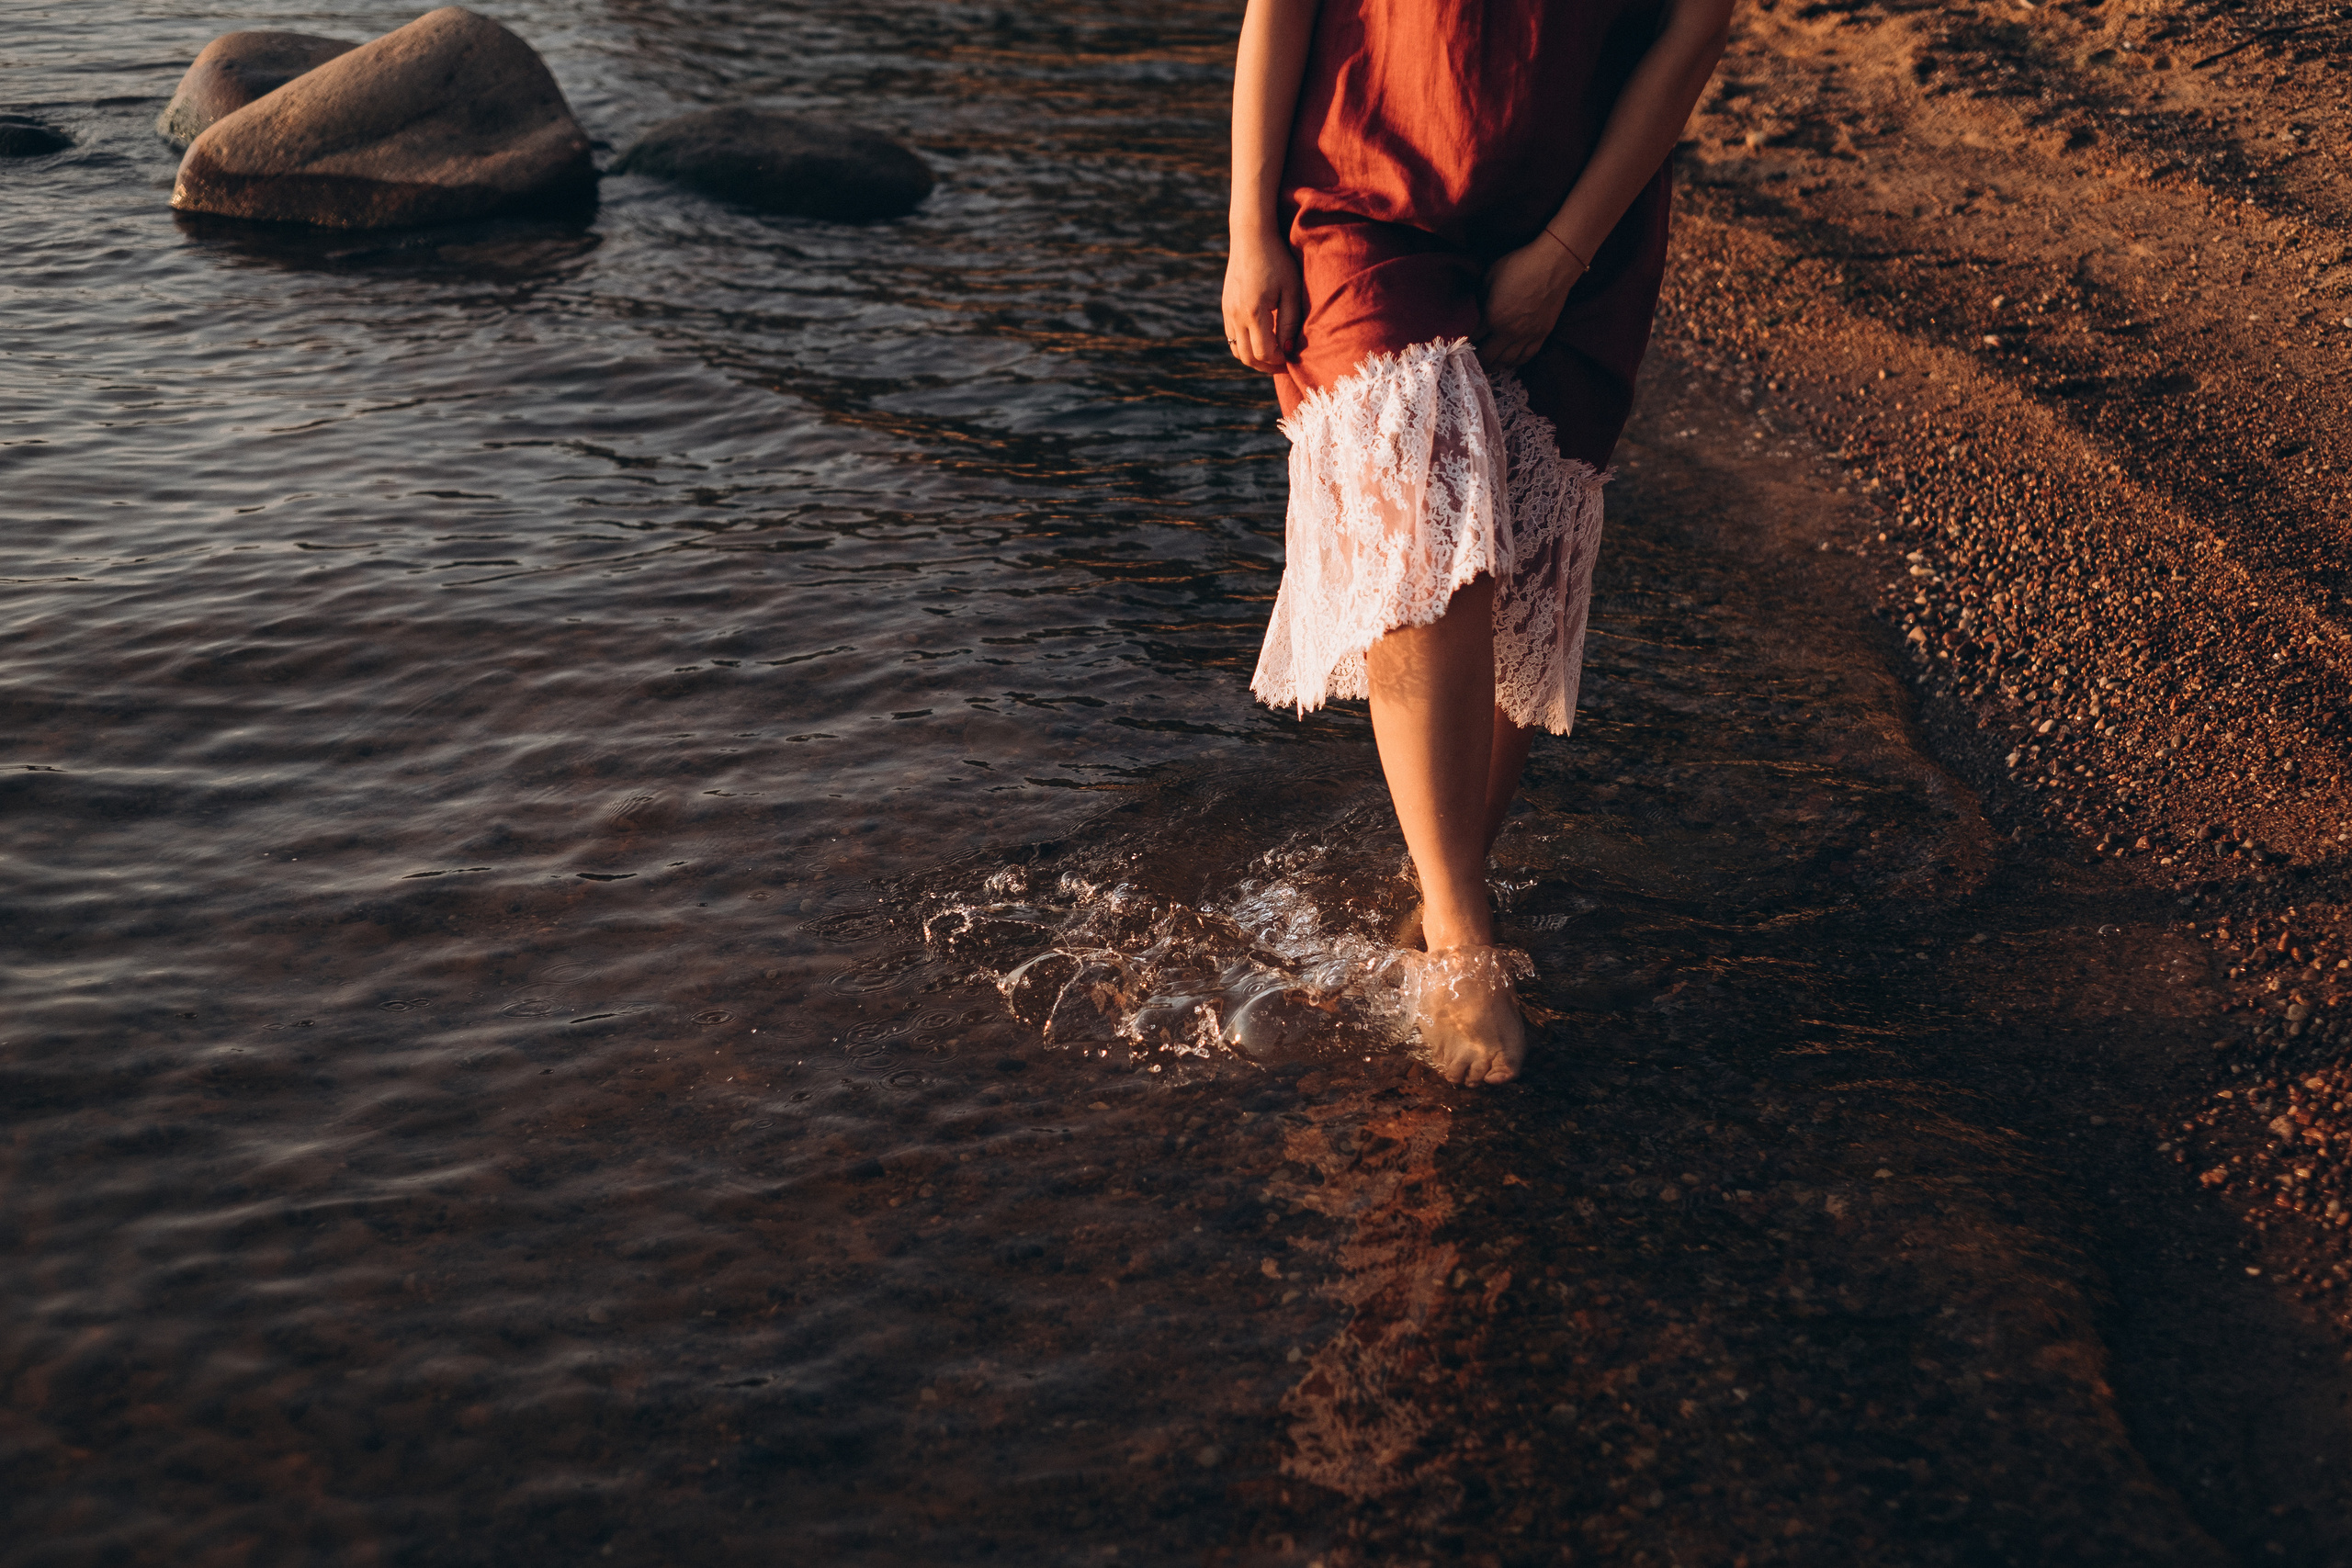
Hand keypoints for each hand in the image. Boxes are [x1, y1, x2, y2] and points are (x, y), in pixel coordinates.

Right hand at [1222, 224, 1303, 371]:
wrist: (1251, 237)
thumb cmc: (1277, 261)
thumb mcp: (1290, 290)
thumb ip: (1290, 322)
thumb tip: (1289, 349)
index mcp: (1254, 312)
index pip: (1264, 353)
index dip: (1279, 361)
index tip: (1292, 357)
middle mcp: (1236, 316)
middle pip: (1248, 357)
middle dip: (1266, 366)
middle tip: (1284, 364)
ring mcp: (1227, 312)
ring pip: (1236, 350)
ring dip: (1254, 358)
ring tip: (1273, 355)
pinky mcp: (1225, 307)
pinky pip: (1232, 337)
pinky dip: (1245, 345)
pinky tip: (1261, 339)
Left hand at [1475, 235, 1583, 373]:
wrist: (1552, 265)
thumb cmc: (1519, 266)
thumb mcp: (1489, 277)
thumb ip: (1480, 298)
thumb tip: (1478, 312)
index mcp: (1493, 318)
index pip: (1473, 339)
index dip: (1464, 345)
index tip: (1460, 347)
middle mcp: (1509, 332)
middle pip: (1488, 357)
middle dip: (1476, 362)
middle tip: (1469, 363)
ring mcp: (1527, 336)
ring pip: (1507, 362)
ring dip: (1494, 366)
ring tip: (1487, 366)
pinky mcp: (1542, 335)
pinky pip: (1526, 357)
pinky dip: (1515, 363)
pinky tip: (1508, 361)